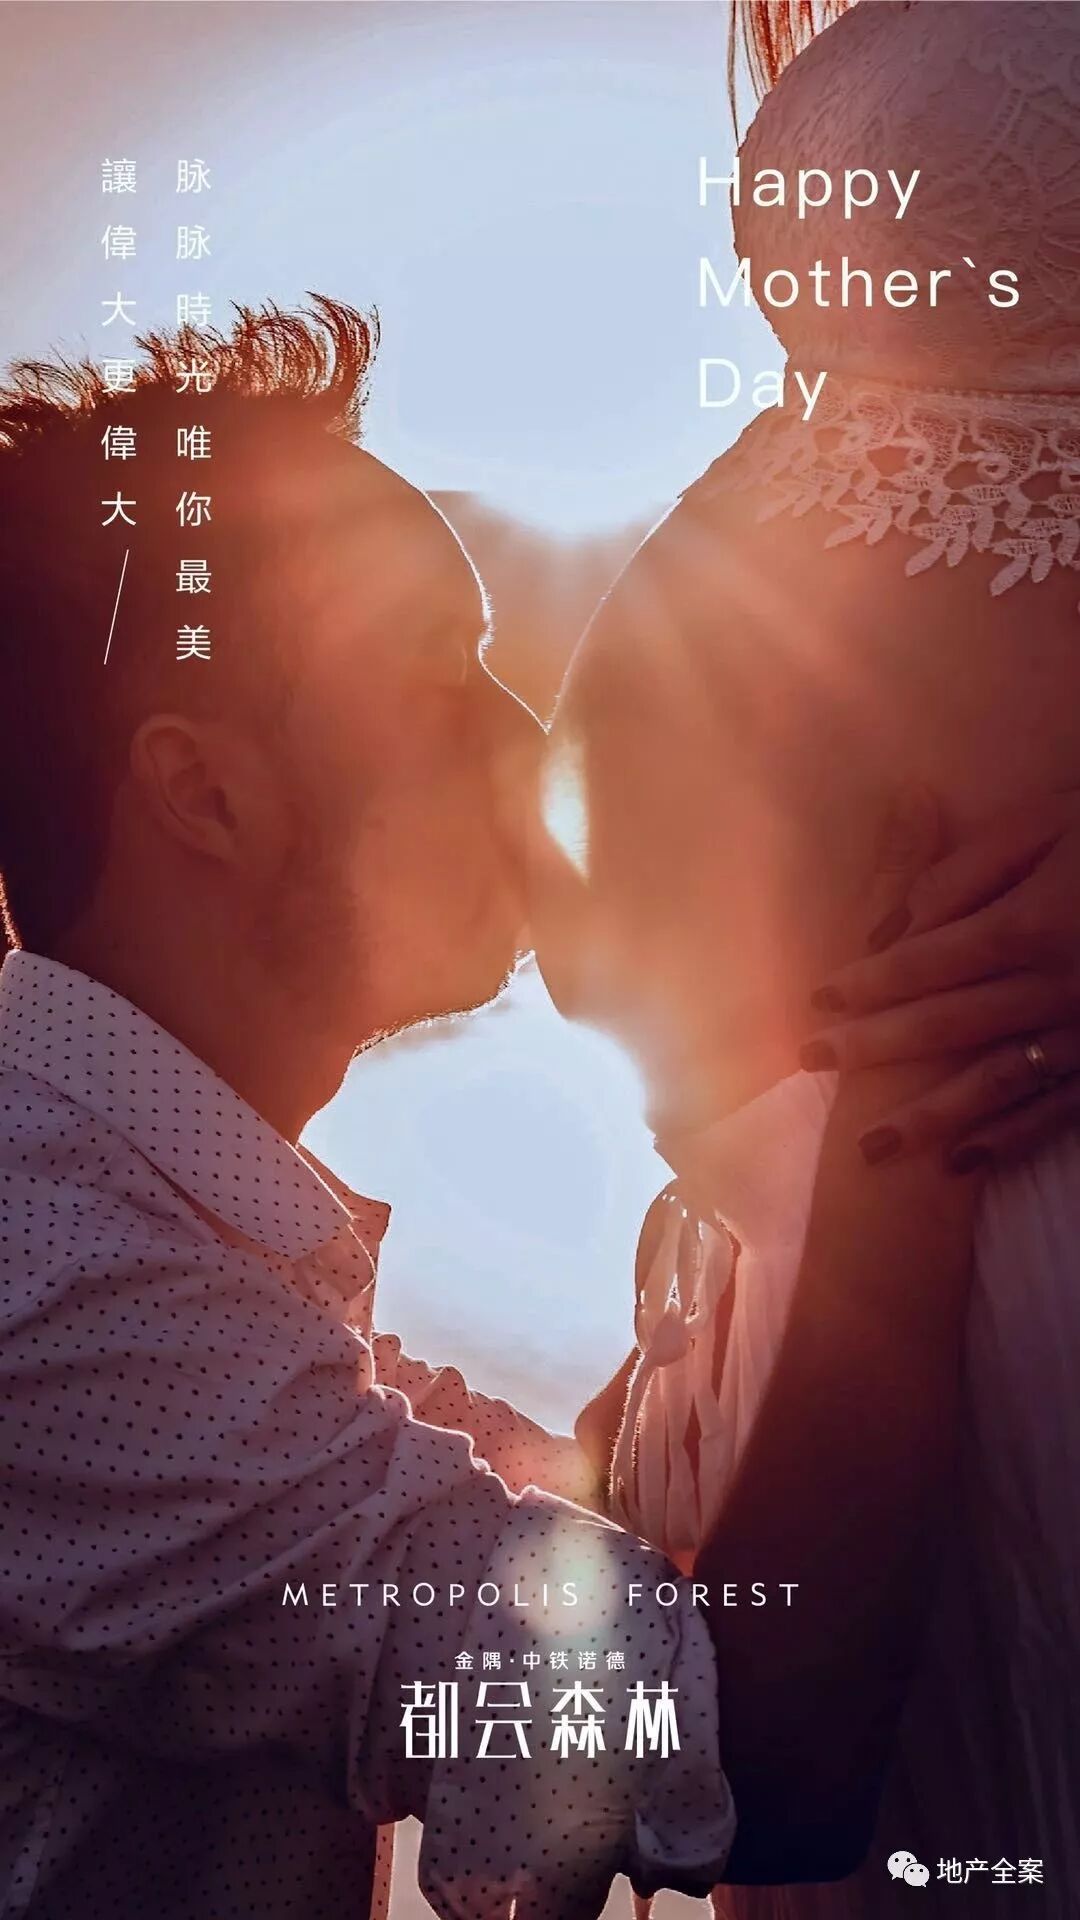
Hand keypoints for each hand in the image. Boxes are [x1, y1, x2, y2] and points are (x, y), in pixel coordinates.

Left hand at [801, 792, 1079, 1168]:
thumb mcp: (1052, 823)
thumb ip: (970, 870)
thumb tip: (893, 922)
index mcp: (1036, 924)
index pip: (928, 961)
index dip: (869, 983)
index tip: (818, 1003)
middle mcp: (1059, 988)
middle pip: (948, 1025)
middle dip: (876, 1049)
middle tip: (814, 1067)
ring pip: (998, 1082)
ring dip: (933, 1117)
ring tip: (873, 1149)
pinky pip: (1062, 1109)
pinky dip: (1013, 1138)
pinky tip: (964, 1161)